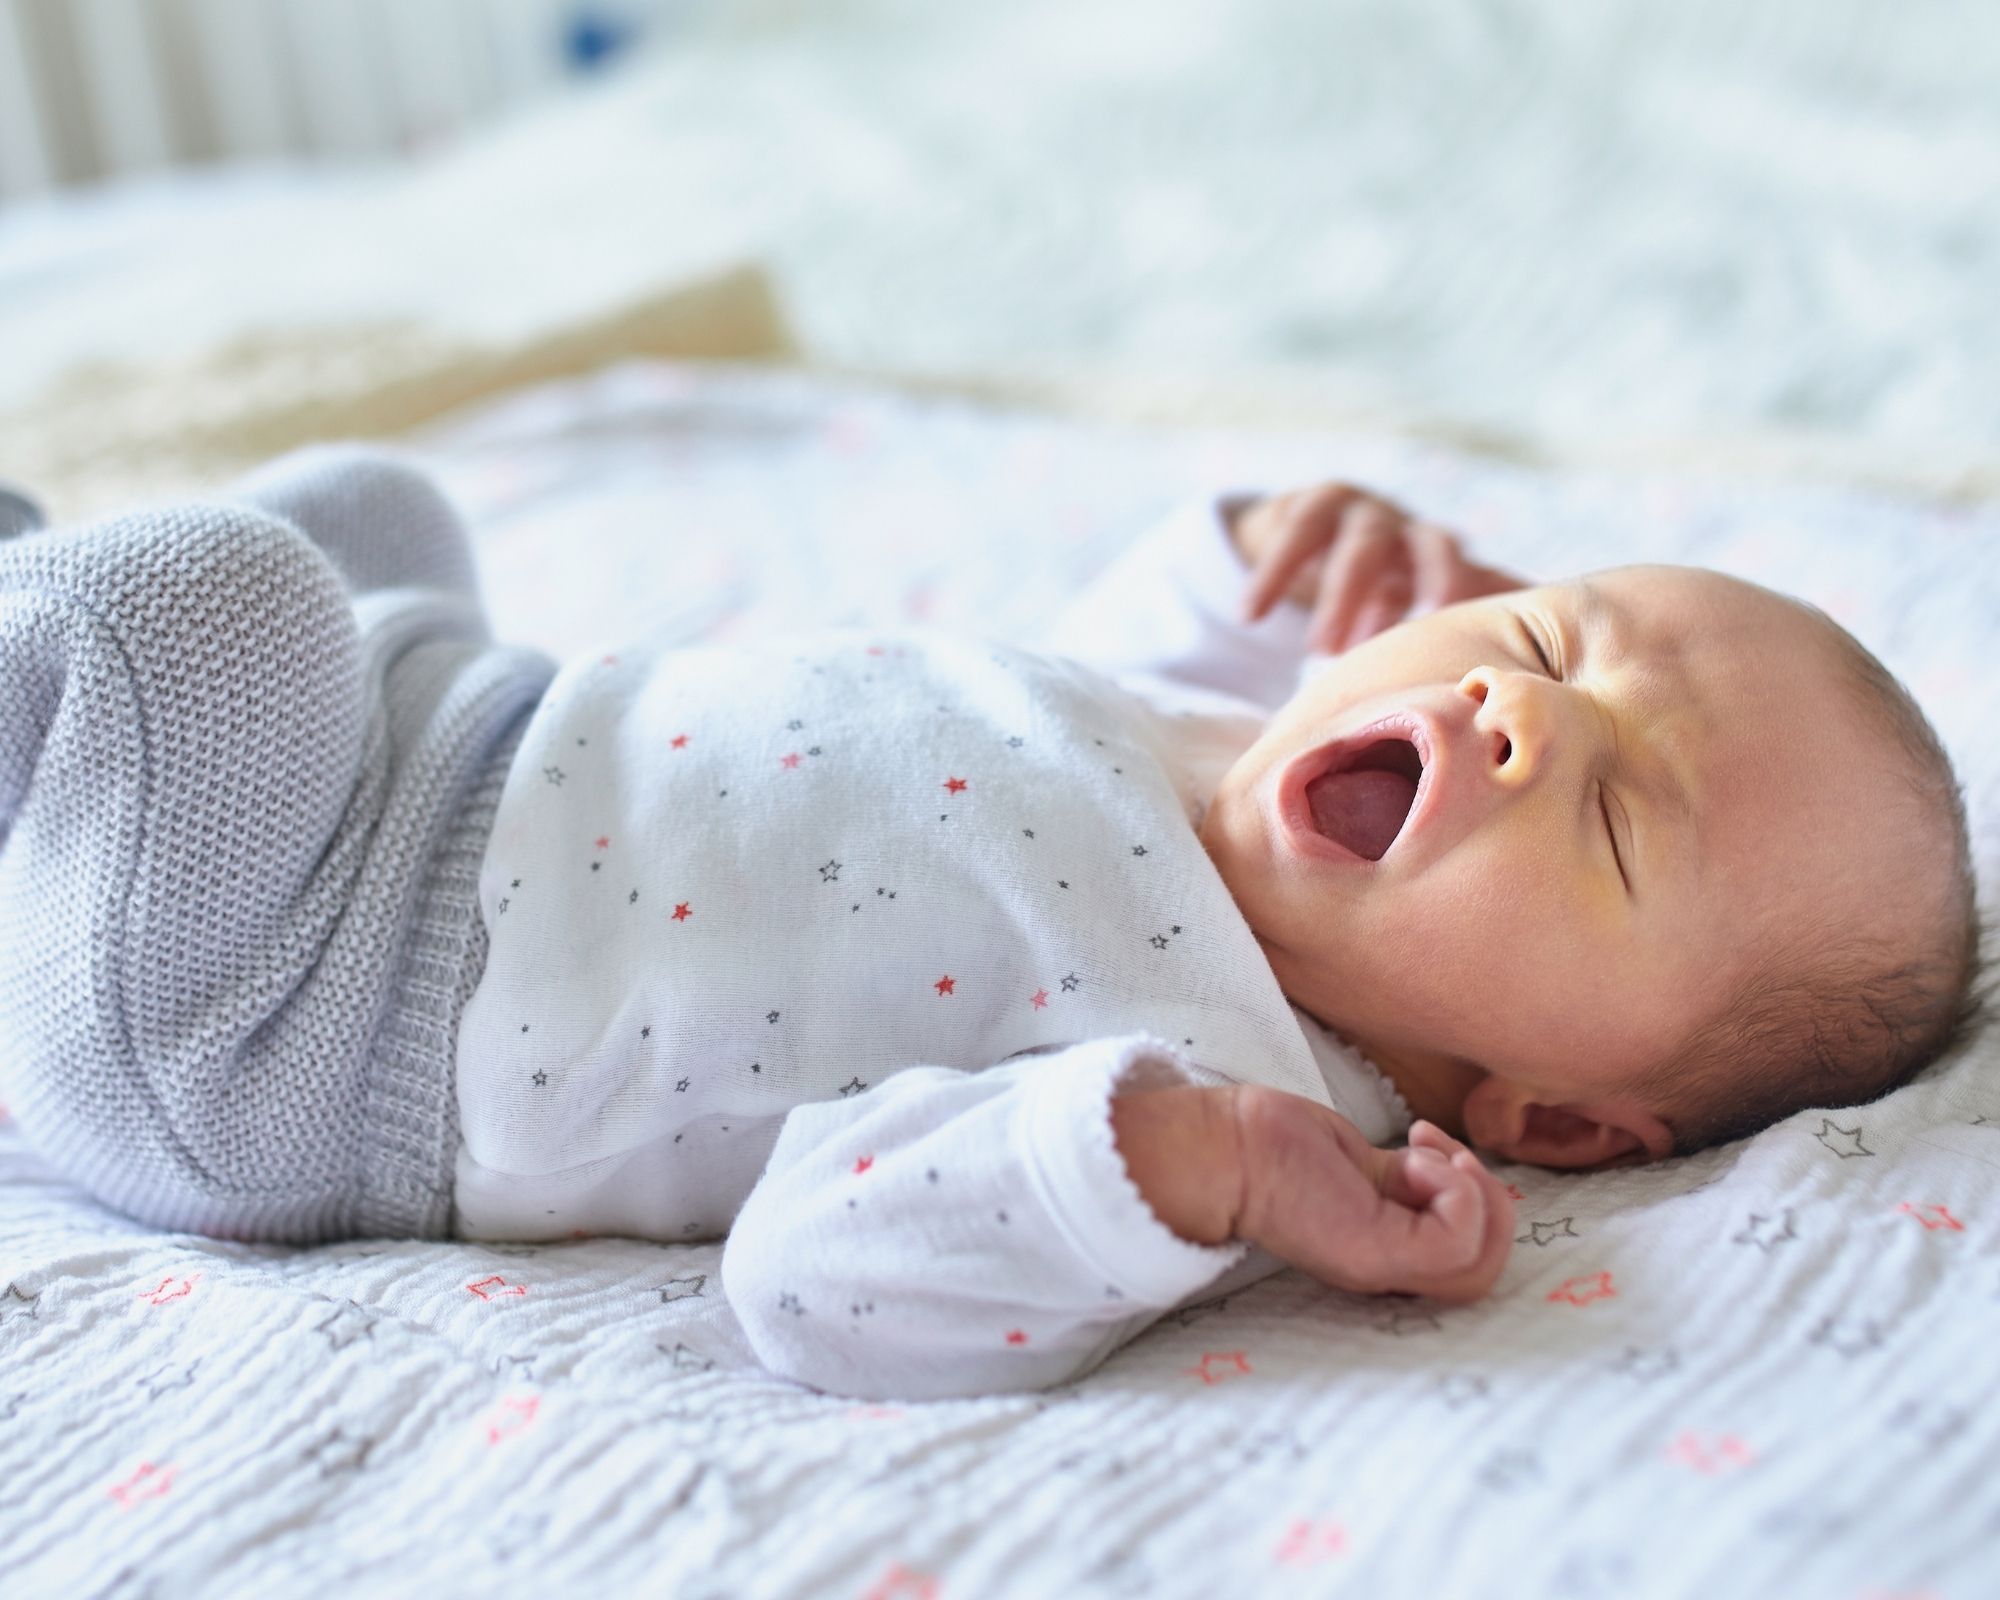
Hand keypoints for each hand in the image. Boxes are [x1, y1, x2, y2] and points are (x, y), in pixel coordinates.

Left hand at [1226, 1087, 1514, 1303]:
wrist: (1228, 1146)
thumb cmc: (1283, 1147)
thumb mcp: (1369, 1169)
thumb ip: (1411, 1184)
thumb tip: (1454, 1170)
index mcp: (1387, 1255)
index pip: (1469, 1266)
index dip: (1478, 1207)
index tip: (1436, 1152)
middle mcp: (1388, 1273)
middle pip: (1486, 1275)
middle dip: (1490, 1202)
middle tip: (1444, 1156)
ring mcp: (1383, 1268)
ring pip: (1483, 1265)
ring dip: (1474, 1193)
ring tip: (1426, 1158)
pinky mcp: (1376, 1254)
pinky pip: (1460, 1237)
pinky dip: (1455, 1188)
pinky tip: (1412, 1159)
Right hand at [1228, 483, 1525, 653]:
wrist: (1313, 531)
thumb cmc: (1382, 585)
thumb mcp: (1418, 606)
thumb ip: (1465, 628)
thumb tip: (1541, 680)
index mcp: (1444, 558)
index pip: (1476, 575)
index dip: (1479, 604)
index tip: (1474, 649)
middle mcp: (1410, 527)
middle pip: (1426, 550)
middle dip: (1418, 593)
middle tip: (1406, 648)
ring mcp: (1360, 509)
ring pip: (1357, 545)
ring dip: (1341, 597)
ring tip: (1322, 652)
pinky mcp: (1307, 504)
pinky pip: (1292, 535)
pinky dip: (1274, 576)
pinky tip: (1251, 615)